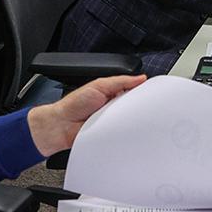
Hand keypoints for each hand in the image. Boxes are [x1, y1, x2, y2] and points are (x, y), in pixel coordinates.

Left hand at [27, 75, 145, 156]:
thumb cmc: (74, 104)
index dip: (142, 91)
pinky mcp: (110, 134)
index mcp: (112, 93)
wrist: (61, 125)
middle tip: (142, 106)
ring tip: (127, 117)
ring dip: (129, 119)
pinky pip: (121, 133)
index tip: (151, 92)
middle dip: (137, 107)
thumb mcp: (99, 85)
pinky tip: (123, 129)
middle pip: (133, 107)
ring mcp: (112, 121)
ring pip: (129, 121)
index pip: (133, 91)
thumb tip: (140, 78)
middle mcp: (113, 108)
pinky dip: (123, 132)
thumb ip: (120, 81)